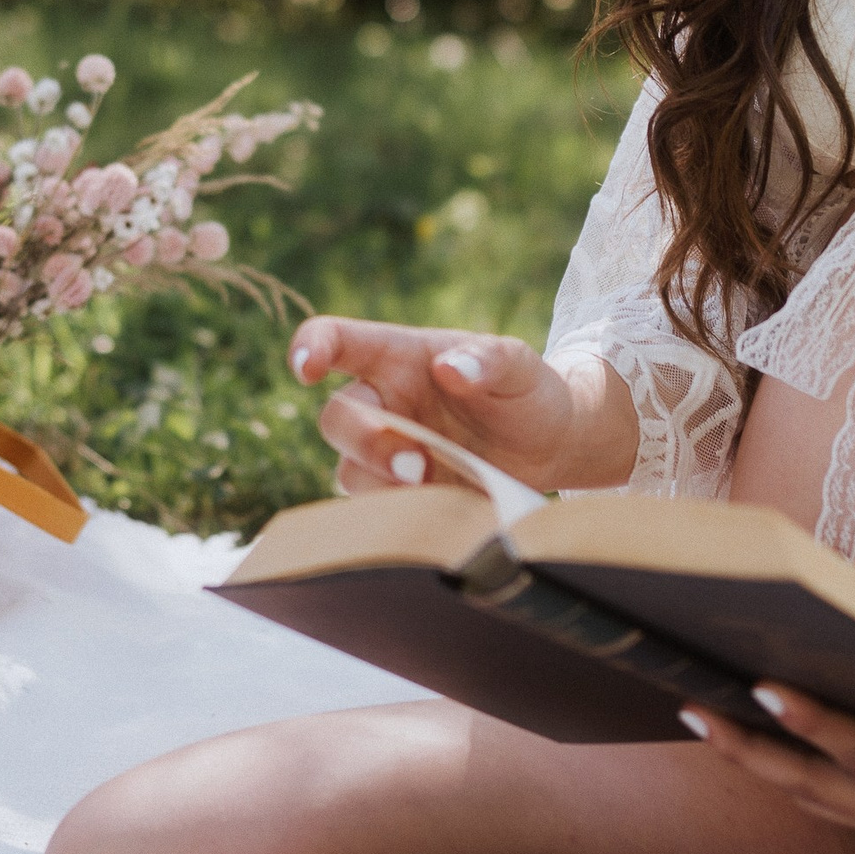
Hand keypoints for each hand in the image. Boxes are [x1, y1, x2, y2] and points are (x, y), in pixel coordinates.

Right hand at [290, 313, 635, 497]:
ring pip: (350, 470)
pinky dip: (401, 513)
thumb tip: (449, 368)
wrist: (549, 444)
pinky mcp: (403, 494)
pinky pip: (377, 509)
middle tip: (417, 463)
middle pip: (336, 417)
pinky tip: (440, 510)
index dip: (310, 347)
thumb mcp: (519, 365)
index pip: (338, 340)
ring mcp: (389, 451)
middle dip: (366, 441)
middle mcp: (384, 402)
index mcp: (398, 357)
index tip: (306, 369)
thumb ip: (489, 359)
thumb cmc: (525, 390)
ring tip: (435, 487)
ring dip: (383, 483)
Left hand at [680, 664, 854, 852]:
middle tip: (696, 693)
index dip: (832, 733)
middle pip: (830, 790)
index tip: (776, 689)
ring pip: (817, 797)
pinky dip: (782, 756)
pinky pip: (828, 789)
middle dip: (761, 746)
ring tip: (690, 700)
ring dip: (754, 756)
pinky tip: (734, 714)